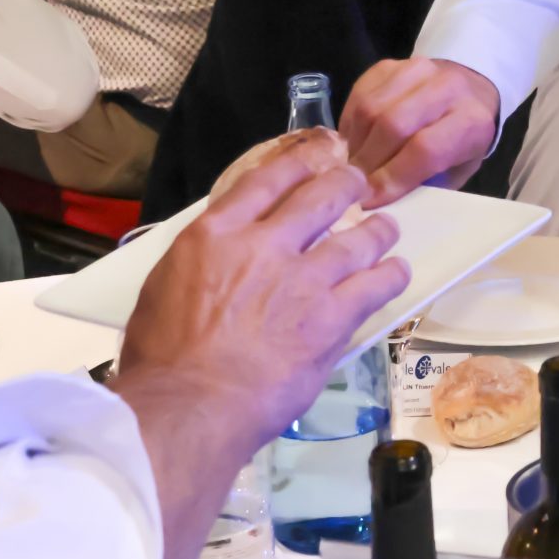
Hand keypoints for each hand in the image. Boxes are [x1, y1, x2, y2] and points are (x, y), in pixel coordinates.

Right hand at [116, 133, 406, 458]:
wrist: (188, 406)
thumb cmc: (162, 359)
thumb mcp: (163, 288)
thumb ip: (201, 260)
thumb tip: (218, 254)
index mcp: (215, 234)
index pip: (267, 177)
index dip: (301, 158)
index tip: (319, 152)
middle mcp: (264, 245)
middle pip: (321, 195)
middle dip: (347, 183)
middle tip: (357, 184)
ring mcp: (303, 279)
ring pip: (358, 238)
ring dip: (378, 230)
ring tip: (387, 229)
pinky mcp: (332, 316)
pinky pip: (376, 284)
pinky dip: (390, 274)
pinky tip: (396, 272)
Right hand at [340, 56, 502, 204]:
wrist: (470, 88)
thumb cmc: (462, 140)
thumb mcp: (458, 170)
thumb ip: (426, 186)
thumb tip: (381, 208)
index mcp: (471, 121)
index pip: (425, 150)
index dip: (392, 177)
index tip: (369, 200)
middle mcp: (447, 88)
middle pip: (393, 125)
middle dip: (368, 163)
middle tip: (353, 188)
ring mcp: (416, 69)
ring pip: (370, 109)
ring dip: (356, 145)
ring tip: (353, 168)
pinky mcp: (390, 65)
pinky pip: (358, 96)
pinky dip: (350, 125)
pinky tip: (354, 144)